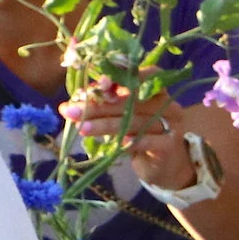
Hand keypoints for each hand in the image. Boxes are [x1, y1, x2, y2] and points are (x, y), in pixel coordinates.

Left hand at [61, 83, 191, 186]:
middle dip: (99, 105)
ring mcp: (172, 125)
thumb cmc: (138, 134)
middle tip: (72, 111)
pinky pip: (148, 141)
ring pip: (135, 121)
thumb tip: (67, 105)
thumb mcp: (121, 115)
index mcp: (157, 90)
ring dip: (105, 125)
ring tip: (81, 129)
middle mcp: (168, 104)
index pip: (147, 74)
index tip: (100, 84)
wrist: (162, 165)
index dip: (124, 76)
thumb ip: (102, 104)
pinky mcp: (169, 145)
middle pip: (132, 100)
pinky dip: (132, 141)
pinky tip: (117, 143)